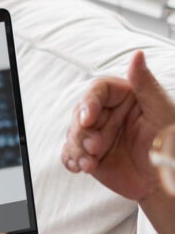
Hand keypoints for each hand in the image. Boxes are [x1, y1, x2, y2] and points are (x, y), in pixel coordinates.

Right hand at [61, 51, 174, 200]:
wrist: (164, 179)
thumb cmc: (169, 143)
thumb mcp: (161, 111)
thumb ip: (145, 83)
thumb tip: (137, 54)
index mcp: (124, 98)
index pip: (98, 91)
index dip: (89, 103)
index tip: (88, 119)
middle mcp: (107, 114)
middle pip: (79, 114)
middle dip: (82, 132)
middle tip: (94, 147)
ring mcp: (96, 135)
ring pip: (72, 134)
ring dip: (77, 149)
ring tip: (89, 163)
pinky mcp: (89, 155)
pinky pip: (70, 153)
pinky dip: (70, 160)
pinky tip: (78, 167)